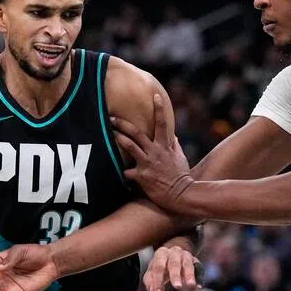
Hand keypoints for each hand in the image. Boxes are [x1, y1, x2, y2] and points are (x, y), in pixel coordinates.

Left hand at [111, 94, 191, 209]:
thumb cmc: (181, 177)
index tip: (156, 95)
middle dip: (123, 123)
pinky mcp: (141, 176)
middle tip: (111, 117)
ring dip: (118, 138)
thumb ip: (175, 147)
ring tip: (108, 133)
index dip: (159, 109)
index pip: (162, 124)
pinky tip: (117, 174)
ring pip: (129, 146)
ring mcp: (147, 163)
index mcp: (164, 146)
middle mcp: (155, 152)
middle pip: (136, 133)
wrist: (182, 194)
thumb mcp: (181, 159)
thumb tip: (174, 137)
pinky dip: (122, 172)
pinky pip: (126, 172)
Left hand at [143, 243, 201, 290]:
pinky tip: (198, 287)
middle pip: (174, 263)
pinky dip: (199, 277)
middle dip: (175, 275)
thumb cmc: (161, 265)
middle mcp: (174, 252)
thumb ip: (150, 281)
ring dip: (189, 275)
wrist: (174, 253)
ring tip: (191, 286)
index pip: (159, 266)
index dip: (158, 280)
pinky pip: (198, 268)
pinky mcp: (195, 261)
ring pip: (188, 264)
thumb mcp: (152, 270)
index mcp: (161, 253)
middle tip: (177, 286)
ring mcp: (186, 255)